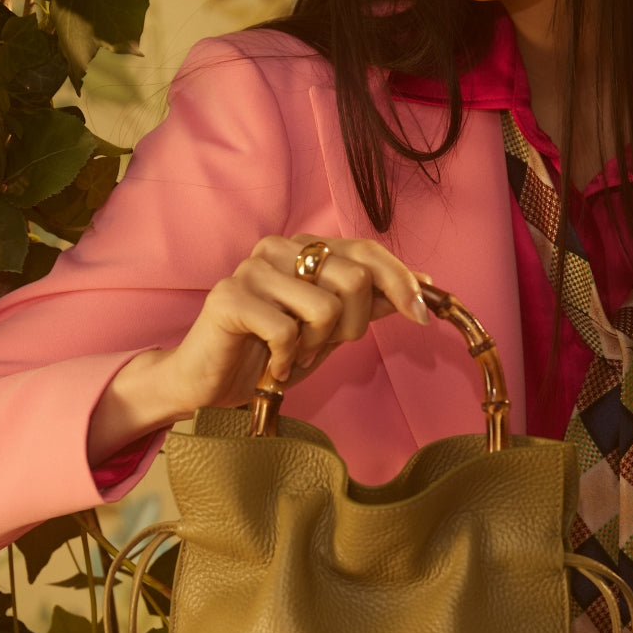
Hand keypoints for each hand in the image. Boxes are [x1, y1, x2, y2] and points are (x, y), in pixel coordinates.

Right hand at [88, 235, 428, 463]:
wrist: (209, 384)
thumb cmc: (271, 353)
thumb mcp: (332, 329)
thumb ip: (371, 303)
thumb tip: (423, 285)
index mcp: (305, 248)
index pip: (368, 251)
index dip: (401, 282)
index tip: (421, 318)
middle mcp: (280, 248)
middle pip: (355, 279)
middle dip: (353, 326)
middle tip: (323, 347)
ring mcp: (252, 268)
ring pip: (325, 308)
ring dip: (316, 346)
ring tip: (291, 354)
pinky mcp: (229, 297)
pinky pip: (288, 331)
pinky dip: (286, 360)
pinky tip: (269, 366)